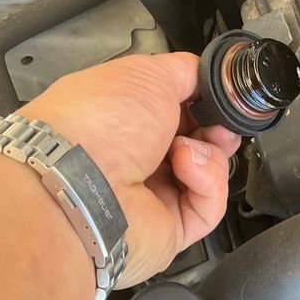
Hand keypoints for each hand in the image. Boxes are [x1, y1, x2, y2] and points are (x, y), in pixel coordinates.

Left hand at [18, 52, 239, 286]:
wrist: (82, 184)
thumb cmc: (97, 124)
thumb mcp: (147, 73)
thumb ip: (185, 72)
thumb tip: (210, 77)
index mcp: (123, 118)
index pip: (176, 111)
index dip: (202, 103)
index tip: (216, 99)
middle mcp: (135, 157)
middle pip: (199, 143)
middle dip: (215, 130)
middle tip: (217, 125)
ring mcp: (152, 195)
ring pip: (210, 173)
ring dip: (208, 154)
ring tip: (183, 149)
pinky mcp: (169, 228)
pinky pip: (210, 205)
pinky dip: (207, 182)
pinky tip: (184, 169)